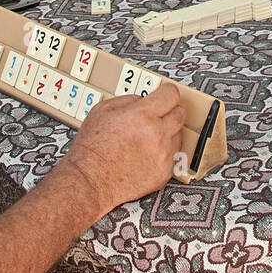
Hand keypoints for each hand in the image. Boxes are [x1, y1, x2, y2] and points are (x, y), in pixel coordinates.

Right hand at [66, 84, 186, 212]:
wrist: (90, 180)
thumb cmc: (92, 149)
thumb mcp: (102, 110)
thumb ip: (129, 99)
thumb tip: (145, 99)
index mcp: (141, 115)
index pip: (171, 94)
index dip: (166, 92)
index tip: (165, 94)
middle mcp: (157, 134)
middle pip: (181, 113)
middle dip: (169, 111)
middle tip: (157, 115)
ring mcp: (163, 154)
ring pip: (179, 134)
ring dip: (167, 133)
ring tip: (146, 139)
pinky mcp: (165, 172)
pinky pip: (174, 154)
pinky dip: (164, 152)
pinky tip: (147, 154)